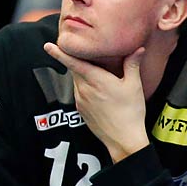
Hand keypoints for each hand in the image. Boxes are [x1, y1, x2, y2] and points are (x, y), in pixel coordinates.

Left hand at [42, 41, 149, 160]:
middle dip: (77, 61)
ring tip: (97, 72)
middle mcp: (84, 89)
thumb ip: (132, 65)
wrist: (123, 139)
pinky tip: (97, 90)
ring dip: (82, 74)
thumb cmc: (130, 112)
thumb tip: (138, 49)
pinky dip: (84, 87)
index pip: (73, 63)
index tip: (48, 46)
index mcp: (96, 80)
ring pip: (76, 81)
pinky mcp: (81, 109)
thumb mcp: (134, 86)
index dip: (59, 53)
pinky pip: (78, 92)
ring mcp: (80, 100)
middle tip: (83, 54)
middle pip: (74, 69)